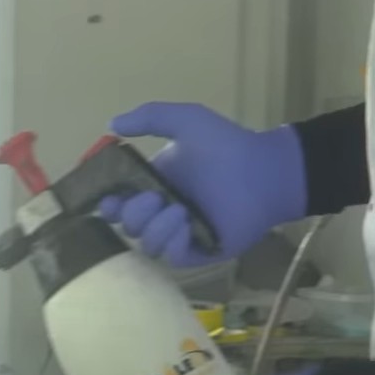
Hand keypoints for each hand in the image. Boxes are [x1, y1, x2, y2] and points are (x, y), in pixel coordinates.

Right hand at [101, 102, 307, 267]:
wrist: (265, 170)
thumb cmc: (227, 144)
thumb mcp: (186, 120)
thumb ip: (149, 117)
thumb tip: (111, 125)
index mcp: (155, 184)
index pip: (119, 202)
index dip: (108, 204)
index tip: (109, 198)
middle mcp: (164, 211)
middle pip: (129, 226)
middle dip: (134, 213)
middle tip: (157, 197)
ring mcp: (181, 234)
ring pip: (148, 245)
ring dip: (156, 228)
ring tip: (180, 211)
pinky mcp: (201, 251)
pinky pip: (173, 258)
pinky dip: (174, 243)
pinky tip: (188, 226)